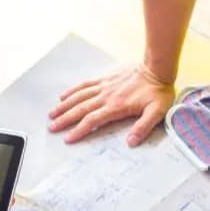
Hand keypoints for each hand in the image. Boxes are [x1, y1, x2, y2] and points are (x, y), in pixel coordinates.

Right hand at [48, 60, 175, 145]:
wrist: (156, 68)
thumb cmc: (157, 91)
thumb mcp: (156, 112)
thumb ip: (143, 127)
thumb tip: (131, 142)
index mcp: (116, 106)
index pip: (92, 120)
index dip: (79, 130)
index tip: (68, 138)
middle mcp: (106, 96)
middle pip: (80, 109)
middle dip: (65, 119)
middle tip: (52, 127)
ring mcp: (103, 86)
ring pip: (79, 97)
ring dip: (65, 106)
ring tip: (52, 113)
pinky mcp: (104, 79)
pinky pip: (85, 84)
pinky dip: (73, 90)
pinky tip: (64, 96)